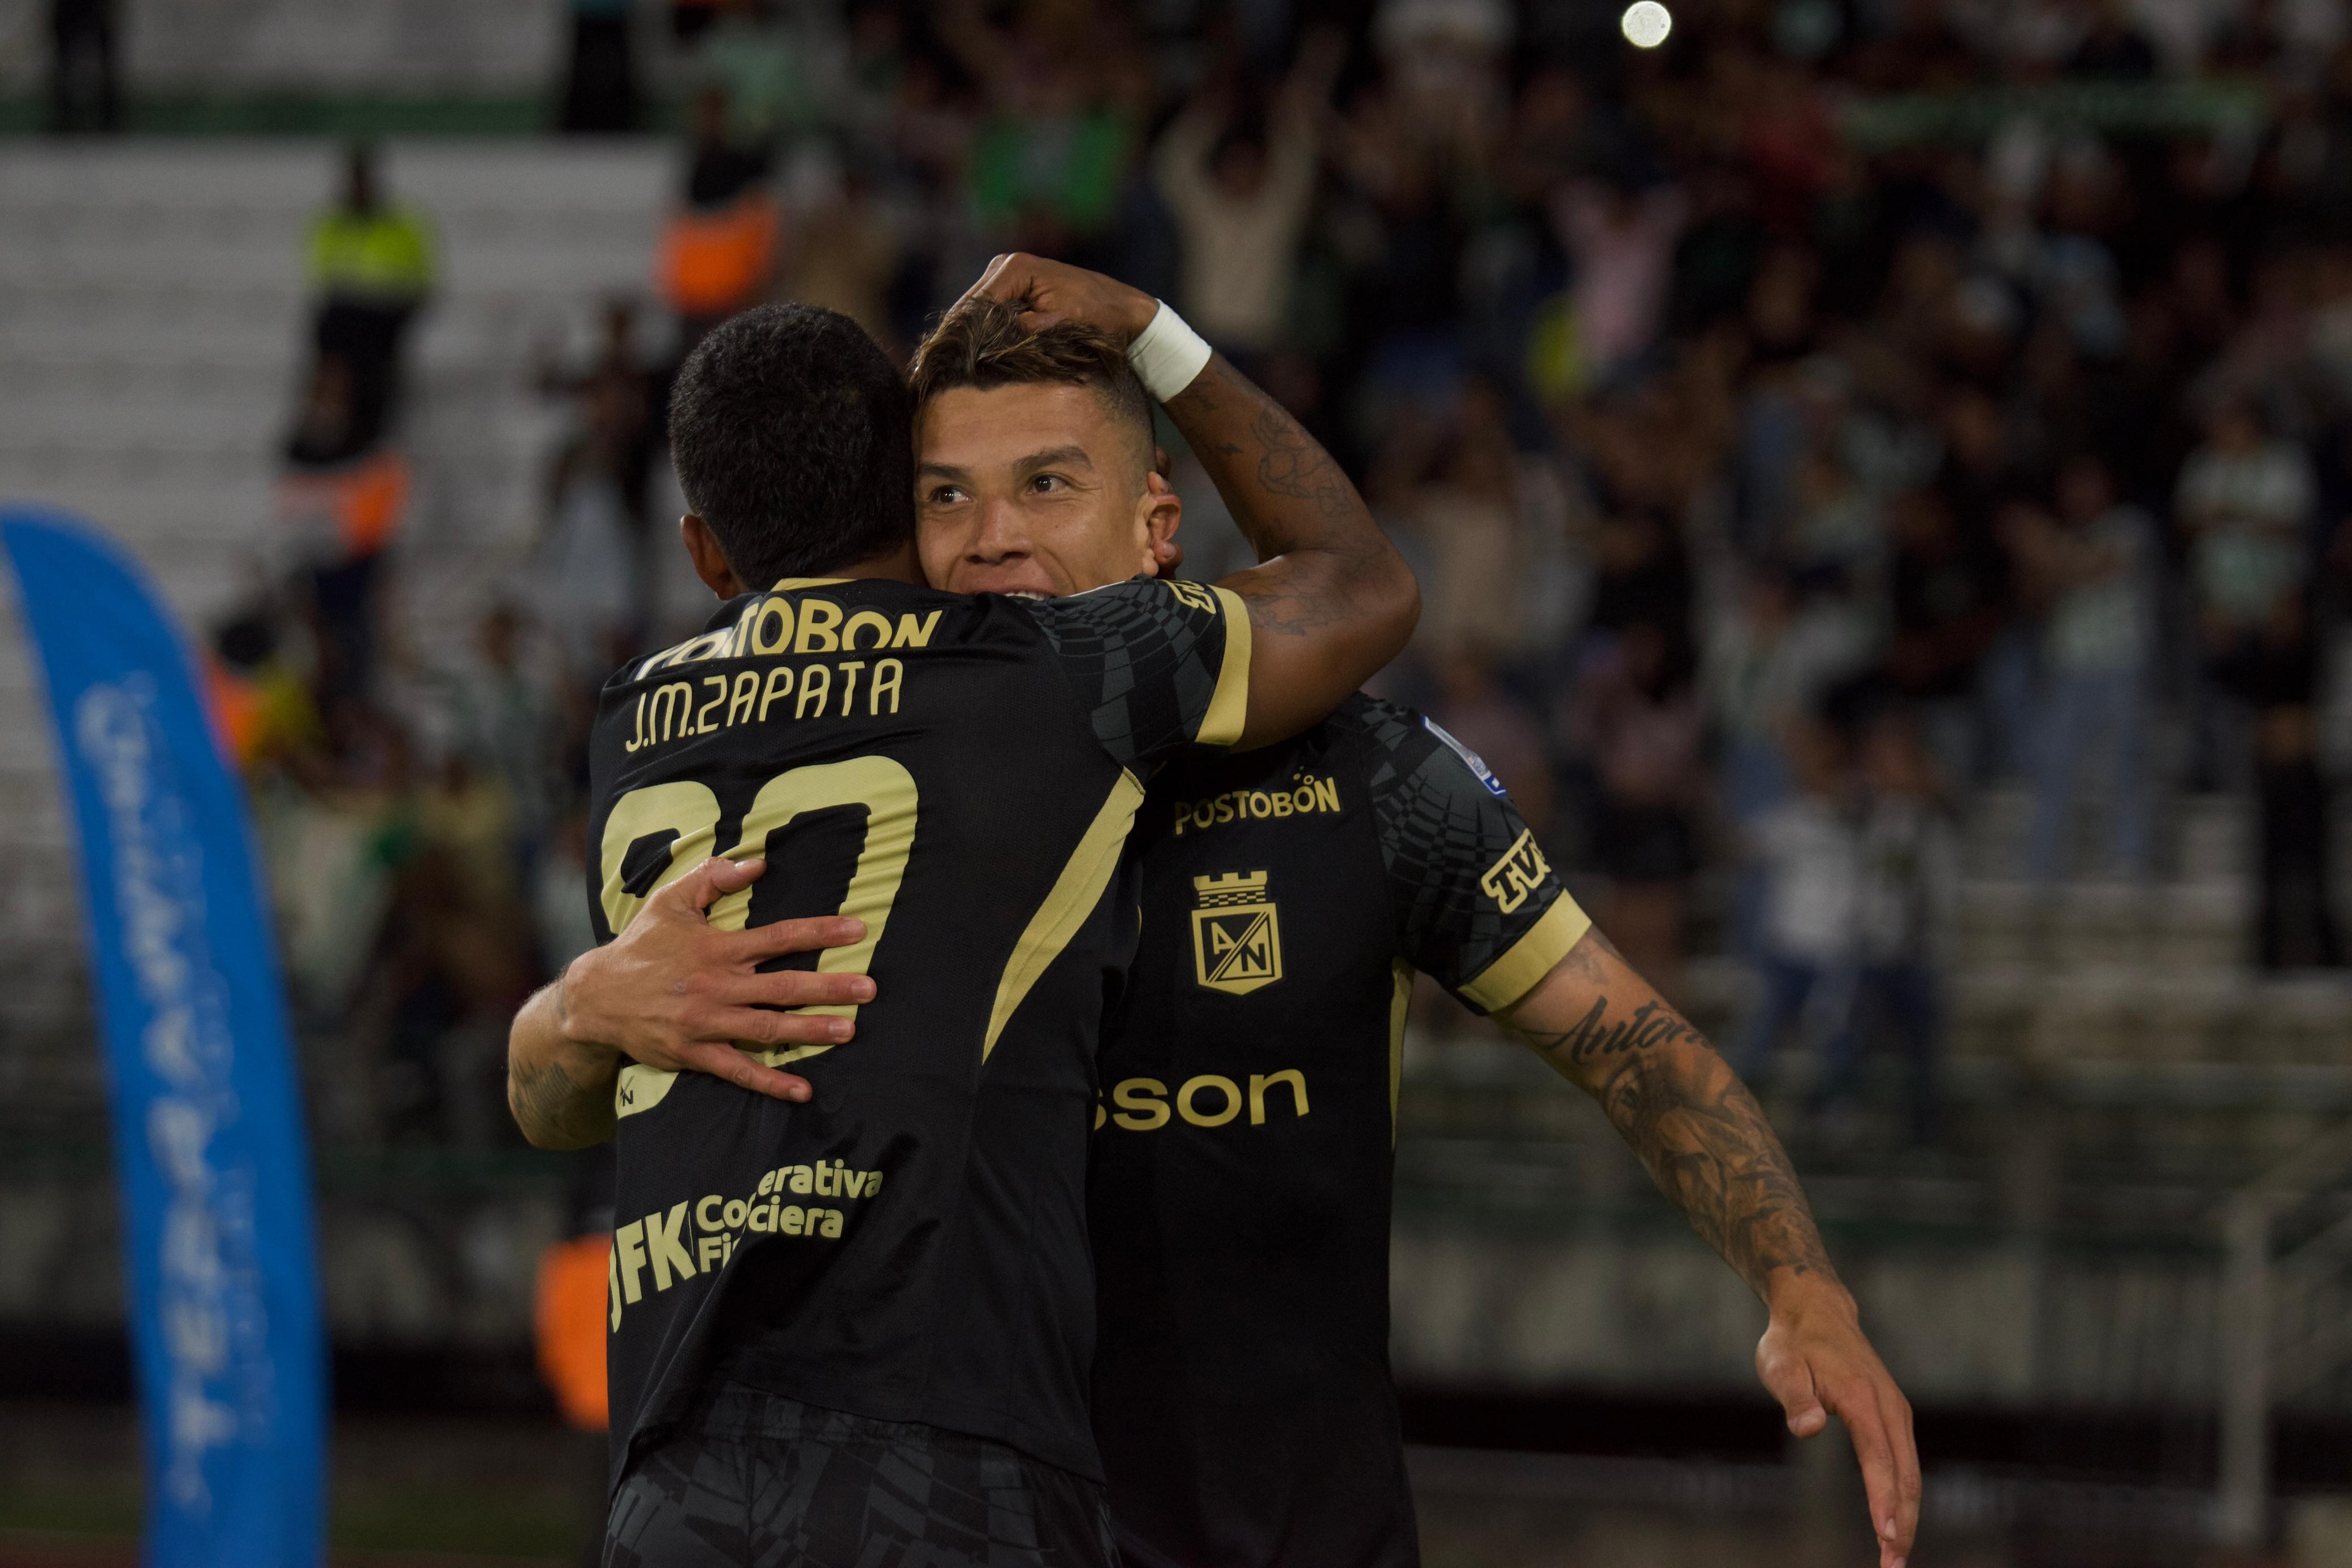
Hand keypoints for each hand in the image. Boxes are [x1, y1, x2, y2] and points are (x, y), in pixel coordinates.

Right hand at [558, 857, 871, 1103]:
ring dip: (810, 1032)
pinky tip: (803, 1090)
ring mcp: (707, 1023)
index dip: (819, 933)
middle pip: (783, 987)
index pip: (778, 937)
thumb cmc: (641, 944)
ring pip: (768, 1029)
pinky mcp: (695, 1054)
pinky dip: (770, 1083)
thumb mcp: (671, 901)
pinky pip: (739, 1071)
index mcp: (717, 948)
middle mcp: (717, 986)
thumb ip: (714, 877)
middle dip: (830, 987)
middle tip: (870, 989)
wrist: (596, 996)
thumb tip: (759, 862)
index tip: (857, 931)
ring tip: (849, 1031)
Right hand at [959, 252, 1157, 343]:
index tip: (957, 362)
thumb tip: (984, 344)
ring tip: (965, 362)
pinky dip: (986, 328)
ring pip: (976, 309)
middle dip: (964, 335)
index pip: (974, 305)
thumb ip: (1019, 332)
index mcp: (1016, 268)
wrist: (1123, 309)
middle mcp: (1005, 263)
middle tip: (955, 366)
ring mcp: (1006, 272)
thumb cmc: (1099, 317)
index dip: (964, 336)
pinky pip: (989, 309)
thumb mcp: (1057, 328)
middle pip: (969, 305)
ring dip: (973, 333)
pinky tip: (981, 350)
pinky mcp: (1012, 285)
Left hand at [1755, 1284, 1919, 1567]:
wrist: (1816, 1310)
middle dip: (1902, 1522)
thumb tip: (1808, 1427)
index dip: (1884, 1500)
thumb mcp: (1780, 1363)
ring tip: (1895, 1554)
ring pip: (1910, 1472)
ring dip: (1906, 1514)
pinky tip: (1896, 1521)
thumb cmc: (1794, 1341)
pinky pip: (1904, 1462)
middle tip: (1892, 1564)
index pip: (1879, 1458)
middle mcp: (1889, 1406)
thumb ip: (1794, 1396)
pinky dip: (1904, 1495)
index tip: (1886, 1536)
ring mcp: (1896, 1411)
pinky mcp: (1893, 1416)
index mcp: (1863, 1398)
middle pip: (1904, 1473)